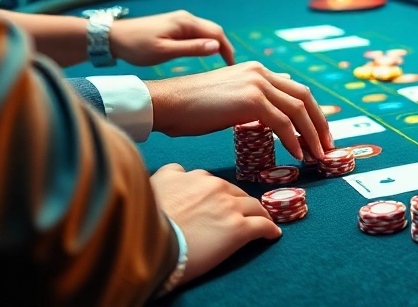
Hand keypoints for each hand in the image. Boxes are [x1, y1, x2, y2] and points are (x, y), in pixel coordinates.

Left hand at [111, 10, 234, 65]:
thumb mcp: (165, 51)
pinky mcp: (174, 25)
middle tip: (229, 66)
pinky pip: (196, 33)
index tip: (233, 66)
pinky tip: (203, 54)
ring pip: (205, 31)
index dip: (227, 49)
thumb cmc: (137, 46)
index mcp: (186, 22)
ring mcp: (180, 20)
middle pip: (213, 30)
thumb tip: (217, 47)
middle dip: (224, 46)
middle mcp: (186, 18)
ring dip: (215, 44)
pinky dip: (204, 42)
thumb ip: (191, 49)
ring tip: (220, 62)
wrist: (114, 37)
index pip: (217, 33)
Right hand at [145, 61, 333, 157]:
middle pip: (305, 97)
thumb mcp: (230, 98)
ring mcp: (257, 84)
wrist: (168, 103)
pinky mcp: (251, 100)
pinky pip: (283, 123)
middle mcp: (261, 72)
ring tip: (317, 155)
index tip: (320, 133)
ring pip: (298, 110)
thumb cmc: (191, 107)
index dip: (313, 112)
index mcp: (257, 70)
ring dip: (312, 135)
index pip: (296, 89)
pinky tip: (298, 154)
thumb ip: (253, 99)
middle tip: (327, 146)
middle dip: (320, 123)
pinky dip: (294, 140)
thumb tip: (274, 110)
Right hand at [150, 163, 280, 286]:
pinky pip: (262, 226)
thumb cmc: (144, 221)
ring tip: (262, 220)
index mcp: (189, 177)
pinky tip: (273, 234)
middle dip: (237, 201)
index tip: (215, 201)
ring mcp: (228, 207)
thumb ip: (166, 177)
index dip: (213, 193)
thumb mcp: (151, 188)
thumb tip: (173, 173)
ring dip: (259, 212)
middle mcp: (211, 186)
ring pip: (253, 205)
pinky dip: (269, 229)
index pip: (207, 181)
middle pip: (233, 191)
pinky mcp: (239, 229)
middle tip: (239, 213)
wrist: (149, 244)